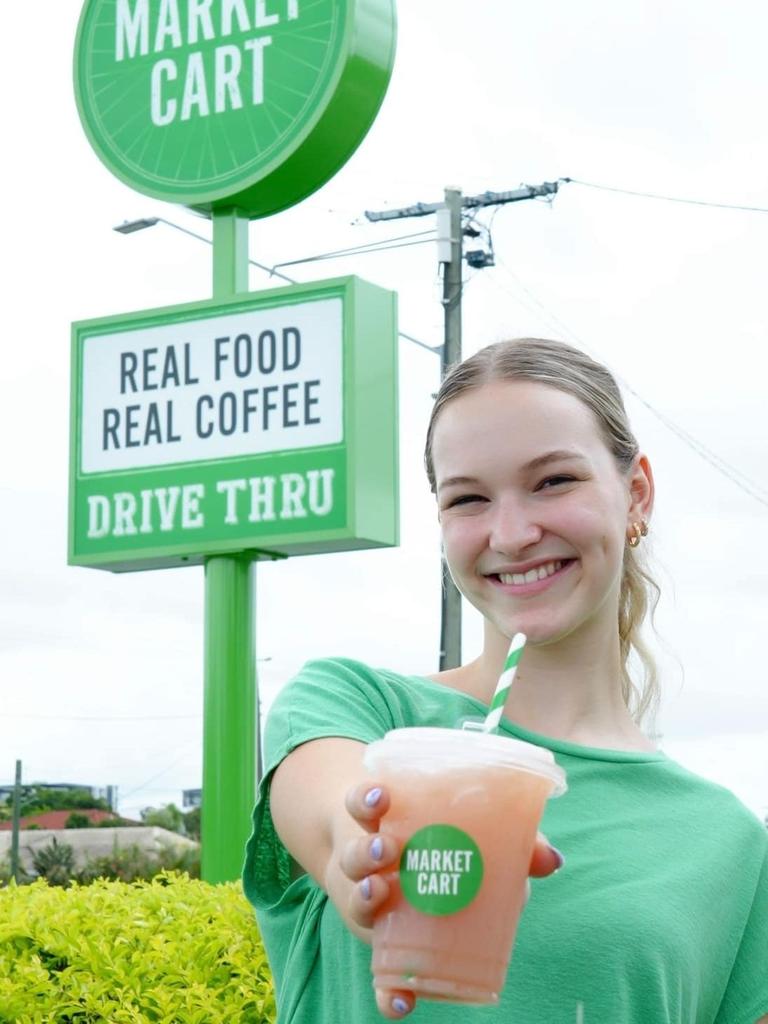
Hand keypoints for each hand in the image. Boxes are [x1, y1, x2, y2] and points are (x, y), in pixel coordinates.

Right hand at [340, 781, 564, 1018]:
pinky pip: (379, 973)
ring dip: (369, 897)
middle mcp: (366, 860)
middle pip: (356, 853)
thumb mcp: (462, 835)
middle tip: (389, 848)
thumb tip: (553, 860)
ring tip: (382, 894)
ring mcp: (371, 902)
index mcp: (382, 824)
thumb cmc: (435, 847)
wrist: (396, 879)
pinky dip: (389, 991)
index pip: (363, 803)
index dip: (364, 798)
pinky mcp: (384, 949)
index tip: (379, 792)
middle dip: (369, 852)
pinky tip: (402, 1005)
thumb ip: (511, 845)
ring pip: (357, 898)